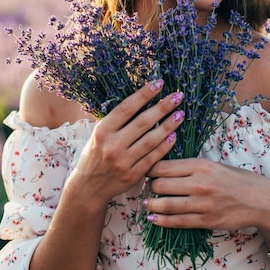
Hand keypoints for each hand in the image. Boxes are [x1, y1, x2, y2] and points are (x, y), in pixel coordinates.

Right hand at [71, 81, 184, 202]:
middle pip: (142, 122)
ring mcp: (123, 161)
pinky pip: (153, 157)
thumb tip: (143, 98)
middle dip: (163, 107)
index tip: (159, 83)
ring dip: (168, 126)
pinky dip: (164, 146)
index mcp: (103, 130)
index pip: (126, 108)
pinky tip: (174, 135)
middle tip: (178, 97)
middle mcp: (112, 145)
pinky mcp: (133, 175)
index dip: (144, 94)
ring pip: (151, 140)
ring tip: (180, 114)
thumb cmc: (96, 153)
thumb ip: (118, 120)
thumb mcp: (99, 133)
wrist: (88, 186)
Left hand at [144, 158, 269, 231]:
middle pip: (159, 185)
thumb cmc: (237, 180)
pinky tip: (153, 219)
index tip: (147, 172)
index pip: (163, 166)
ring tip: (148, 204)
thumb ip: (191, 168)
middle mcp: (199, 183)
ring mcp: (202, 204)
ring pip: (164, 205)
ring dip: (151, 205)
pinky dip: (161, 221)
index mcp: (201, 165)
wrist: (260, 200)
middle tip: (147, 189)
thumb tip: (164, 169)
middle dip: (150, 187)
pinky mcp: (205, 221)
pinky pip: (176, 222)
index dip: (150, 170)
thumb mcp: (215, 165)